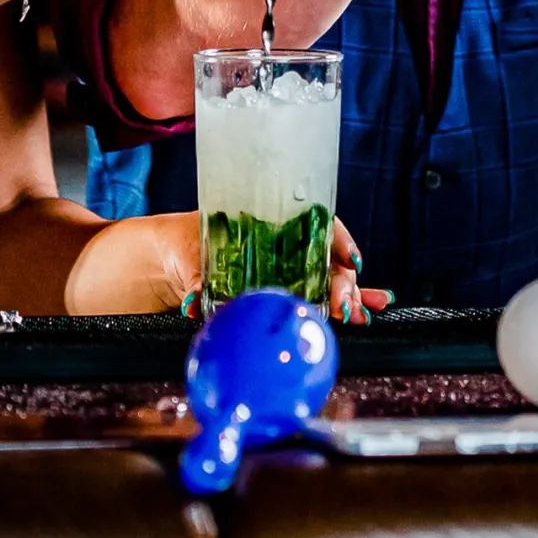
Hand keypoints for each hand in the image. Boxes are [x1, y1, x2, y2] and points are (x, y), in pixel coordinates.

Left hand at [179, 217, 392, 323]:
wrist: (170, 259)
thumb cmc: (184, 246)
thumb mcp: (191, 259)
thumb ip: (199, 281)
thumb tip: (197, 302)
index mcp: (271, 222)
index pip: (318, 224)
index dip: (339, 242)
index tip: (349, 262)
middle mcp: (286, 243)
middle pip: (328, 258)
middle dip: (344, 282)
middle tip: (344, 306)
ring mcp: (290, 266)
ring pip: (332, 277)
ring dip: (350, 296)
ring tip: (359, 315)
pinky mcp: (288, 289)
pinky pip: (323, 293)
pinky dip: (347, 302)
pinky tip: (368, 312)